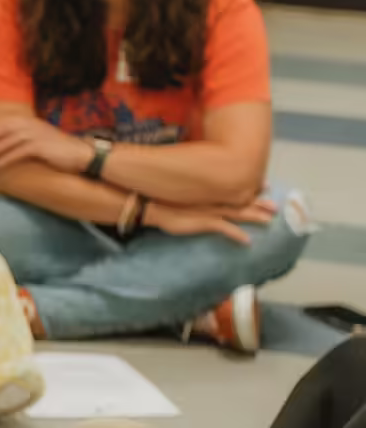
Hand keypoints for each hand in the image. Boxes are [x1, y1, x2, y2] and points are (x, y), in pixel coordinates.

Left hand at [0, 110, 91, 177]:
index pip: (8, 121)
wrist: (80, 153)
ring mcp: (36, 135)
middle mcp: (33, 126)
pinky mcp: (40, 147)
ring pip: (9, 141)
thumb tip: (12, 142)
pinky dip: (7, 158)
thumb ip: (28, 136)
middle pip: (5, 130)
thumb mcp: (42, 138)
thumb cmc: (60, 149)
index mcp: (32, 122)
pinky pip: (19, 152)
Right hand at [140, 194, 275, 244]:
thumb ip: (194, 197)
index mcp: (210, 193)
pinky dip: (237, 234)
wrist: (151, 204)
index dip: (251, 188)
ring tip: (270, 221)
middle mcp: (213, 200)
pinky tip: (248, 241)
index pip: (235, 189)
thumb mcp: (182, 196)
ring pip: (239, 213)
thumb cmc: (163, 201)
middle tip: (276, 205)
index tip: (265, 186)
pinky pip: (225, 229)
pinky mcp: (204, 222)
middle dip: (260, 203)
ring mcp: (210, 211)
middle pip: (241, 201)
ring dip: (255, 217)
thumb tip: (196, 197)